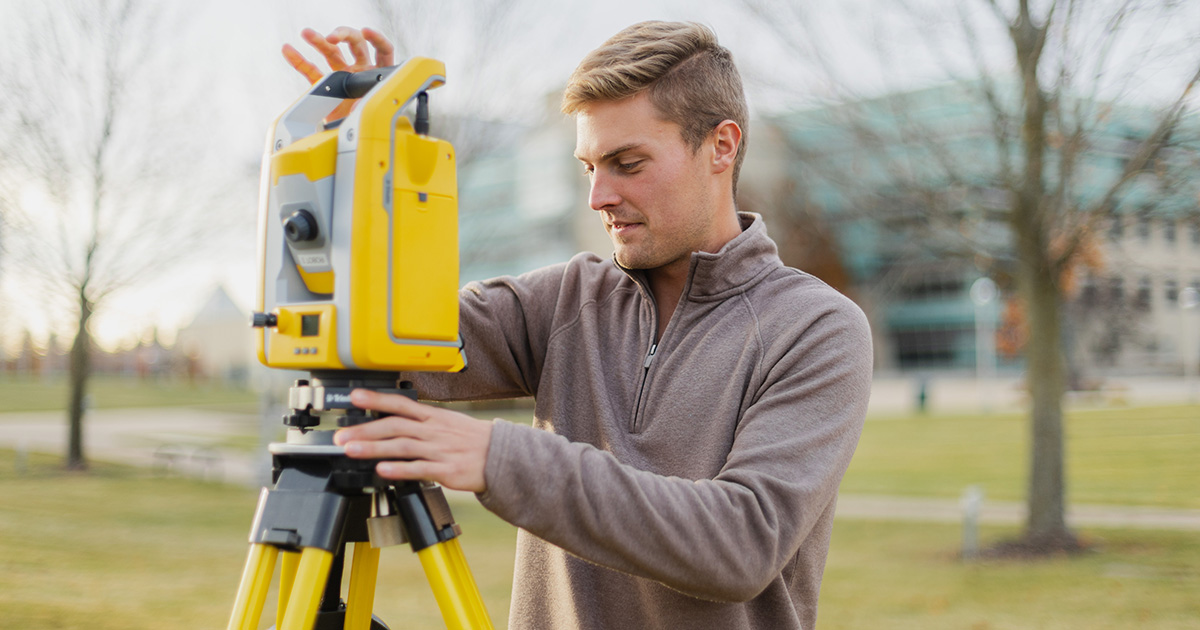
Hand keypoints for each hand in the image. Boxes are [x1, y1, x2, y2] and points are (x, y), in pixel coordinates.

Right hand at [282, 27, 394, 120]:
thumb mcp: (375, 115)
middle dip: (344, 35)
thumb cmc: (368, 124)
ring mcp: (343, 75)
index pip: (383, 51)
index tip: (366, 31)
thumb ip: (370, 107)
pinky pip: (312, 71)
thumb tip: (359, 103)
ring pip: (332, 53)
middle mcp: (362, 70)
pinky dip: (299, 61)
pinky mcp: (326, 85)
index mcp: (379, 74)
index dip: (377, 39)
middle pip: (356, 44)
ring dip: (319, 41)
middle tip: (332, 37)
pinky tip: (288, 50)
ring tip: (307, 33)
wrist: (350, 138)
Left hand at [334, 389, 492, 493]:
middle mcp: (433, 431)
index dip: (376, 399)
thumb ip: (420, 422)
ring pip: (402, 446)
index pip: (401, 403)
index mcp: (433, 417)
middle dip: (365, 430)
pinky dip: (399, 469)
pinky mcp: (446, 470)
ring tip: (351, 451)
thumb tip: (392, 420)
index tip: (354, 397)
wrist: (502, 456)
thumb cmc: (472, 440)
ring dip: (374, 448)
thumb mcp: (447, 422)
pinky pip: (419, 468)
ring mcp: (439, 450)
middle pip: (395, 425)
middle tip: (341, 436)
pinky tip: (382, 470)